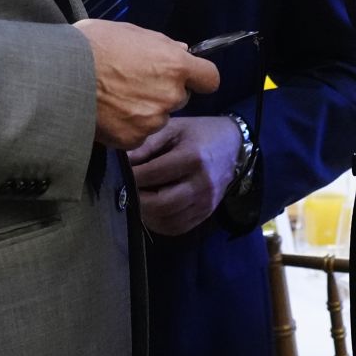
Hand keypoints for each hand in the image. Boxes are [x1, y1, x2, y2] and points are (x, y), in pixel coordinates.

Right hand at [76, 20, 220, 148]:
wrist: (60, 75)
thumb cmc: (92, 46)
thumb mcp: (130, 32)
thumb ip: (160, 44)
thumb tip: (180, 51)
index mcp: (174, 65)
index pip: (210, 78)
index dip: (198, 77)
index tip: (188, 77)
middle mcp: (169, 96)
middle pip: (180, 98)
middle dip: (164, 92)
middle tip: (136, 83)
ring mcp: (151, 120)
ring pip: (158, 117)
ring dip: (144, 110)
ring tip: (116, 98)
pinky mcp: (132, 139)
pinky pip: (137, 134)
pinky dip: (126, 126)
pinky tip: (108, 113)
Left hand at [128, 115, 241, 235]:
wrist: (232, 146)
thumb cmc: (197, 134)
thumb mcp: (173, 128)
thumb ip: (147, 144)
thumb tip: (123, 161)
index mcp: (193, 158)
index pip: (154, 174)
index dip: (133, 176)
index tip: (122, 173)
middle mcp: (202, 184)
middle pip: (161, 203)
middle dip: (138, 199)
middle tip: (127, 189)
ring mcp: (206, 202)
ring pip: (168, 220)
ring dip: (147, 213)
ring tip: (138, 199)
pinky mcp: (206, 213)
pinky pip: (177, 228)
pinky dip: (159, 223)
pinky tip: (152, 210)